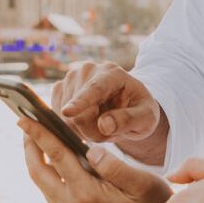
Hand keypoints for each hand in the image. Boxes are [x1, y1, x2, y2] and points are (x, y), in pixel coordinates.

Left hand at [17, 120, 171, 202]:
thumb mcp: (142, 182)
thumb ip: (112, 165)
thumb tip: (88, 149)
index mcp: (88, 195)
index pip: (56, 156)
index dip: (38, 134)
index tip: (23, 117)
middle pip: (38, 173)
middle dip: (29, 147)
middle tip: (26, 125)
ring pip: (44, 187)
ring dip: (38, 163)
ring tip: (38, 142)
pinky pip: (54, 198)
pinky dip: (50, 178)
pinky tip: (57, 166)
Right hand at [49, 61, 168, 163]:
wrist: (127, 106)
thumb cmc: (140, 112)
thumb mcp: (146, 118)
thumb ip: (129, 120)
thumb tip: (104, 125)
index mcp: (113, 74)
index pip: (95, 89)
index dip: (81, 102)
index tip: (67, 112)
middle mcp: (88, 70)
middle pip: (78, 113)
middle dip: (92, 131)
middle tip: (111, 131)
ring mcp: (71, 78)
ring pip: (65, 118)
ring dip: (83, 131)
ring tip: (101, 125)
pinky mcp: (60, 89)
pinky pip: (57, 116)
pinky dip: (71, 127)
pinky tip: (87, 123)